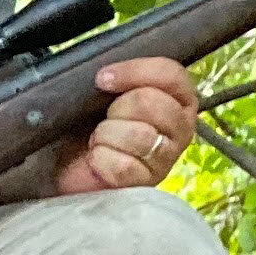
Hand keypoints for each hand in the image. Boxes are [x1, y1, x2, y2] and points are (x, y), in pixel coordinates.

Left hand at [54, 57, 199, 193]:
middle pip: (151, 102)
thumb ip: (120, 78)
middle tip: (106, 119)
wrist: (74, 165)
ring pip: (139, 135)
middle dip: (117, 109)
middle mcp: (181, 127)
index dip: (135, 72)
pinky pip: (123, 165)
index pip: (170, 74)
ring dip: (107, 135)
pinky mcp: (148, 183)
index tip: (103, 79)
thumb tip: (107, 75)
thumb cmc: (92, 125)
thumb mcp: (107, 93)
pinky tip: (98, 160)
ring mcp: (167, 157)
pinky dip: (100, 160)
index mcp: (178, 98)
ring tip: (101, 140)